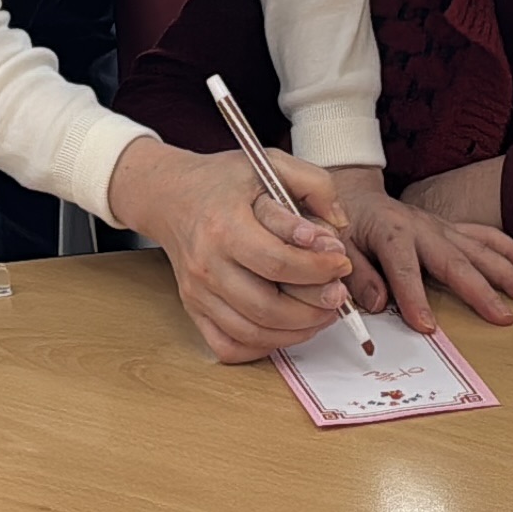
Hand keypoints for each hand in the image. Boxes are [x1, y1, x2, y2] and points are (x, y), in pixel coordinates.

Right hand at [107, 139, 355, 363]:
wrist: (170, 196)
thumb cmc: (224, 181)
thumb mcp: (272, 163)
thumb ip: (314, 185)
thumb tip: (338, 227)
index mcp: (224, 225)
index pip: (279, 262)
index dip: (319, 268)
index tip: (341, 261)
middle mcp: (206, 263)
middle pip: (267, 306)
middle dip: (314, 306)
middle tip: (338, 294)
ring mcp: (197, 291)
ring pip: (253, 332)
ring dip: (297, 331)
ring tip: (323, 313)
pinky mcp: (193, 309)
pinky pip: (227, 346)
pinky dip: (262, 348)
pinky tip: (286, 329)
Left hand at [333, 164, 512, 333]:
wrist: (356, 195)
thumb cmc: (346, 224)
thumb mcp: (339, 245)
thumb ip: (357, 273)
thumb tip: (379, 303)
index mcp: (391, 232)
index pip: (404, 269)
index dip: (415, 298)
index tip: (427, 327)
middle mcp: (423, 227)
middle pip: (456, 261)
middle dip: (481, 291)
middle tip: (503, 317)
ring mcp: (441, 227)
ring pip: (480, 249)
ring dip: (508, 272)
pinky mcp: (451, 228)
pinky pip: (485, 237)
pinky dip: (510, 251)